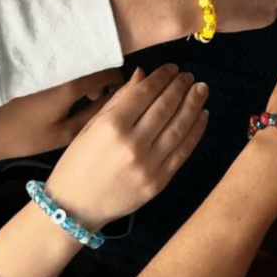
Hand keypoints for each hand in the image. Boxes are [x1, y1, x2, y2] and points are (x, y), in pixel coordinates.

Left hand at [0, 68, 123, 169]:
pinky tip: (64, 94)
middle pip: (95, 62)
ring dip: (87, 76)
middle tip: (99, 100)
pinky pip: (62, 63)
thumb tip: (117, 101)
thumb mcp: (63, 134)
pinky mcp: (33, 63)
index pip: (109, 71)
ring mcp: (46, 62)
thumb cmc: (21, 136)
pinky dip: (70, 73)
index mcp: (71, 83)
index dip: (118, 84)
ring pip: (78, 62)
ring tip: (84, 99)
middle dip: (102, 79)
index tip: (118, 97)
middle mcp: (61, 65)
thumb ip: (94, 115)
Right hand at [45, 64, 209, 229]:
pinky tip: (202, 115)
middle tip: (189, 76)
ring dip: (194, 104)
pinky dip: (196, 131)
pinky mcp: (158, 182)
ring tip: (201, 89)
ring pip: (179, 127)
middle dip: (181, 87)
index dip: (162, 77)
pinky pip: (183, 152)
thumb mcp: (91, 126)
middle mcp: (132, 145)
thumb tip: (143, 74)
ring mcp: (148, 165)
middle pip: (165, 107)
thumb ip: (119, 99)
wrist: (74, 208)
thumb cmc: (77, 163)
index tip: (172, 68)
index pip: (146, 93)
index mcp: (111, 127)